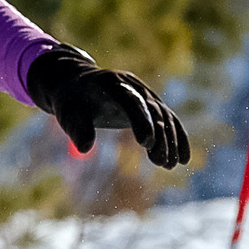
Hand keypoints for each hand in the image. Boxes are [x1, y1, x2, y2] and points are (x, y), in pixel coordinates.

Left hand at [24, 44, 191, 170]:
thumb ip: (76, 129)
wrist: (78, 84)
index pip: (130, 99)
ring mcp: (144, 91)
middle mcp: (131, 83)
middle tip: (161, 163)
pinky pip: (169, 119)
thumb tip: (84, 148)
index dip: (140, 120)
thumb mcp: (66, 113)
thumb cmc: (71, 101)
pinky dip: (177, 138)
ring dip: (171, 140)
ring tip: (169, 165)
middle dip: (160, 136)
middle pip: (152, 109)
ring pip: (165, 115)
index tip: (146, 144)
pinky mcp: (150, 102)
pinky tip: (182, 159)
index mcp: (110, 82)